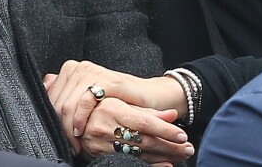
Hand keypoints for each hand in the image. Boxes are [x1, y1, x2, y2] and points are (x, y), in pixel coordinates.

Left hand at [45, 60, 191, 160]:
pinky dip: (81, 120)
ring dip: (69, 129)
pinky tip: (82, 132)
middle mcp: (79, 67)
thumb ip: (66, 90)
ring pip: (68, 104)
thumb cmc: (115, 99)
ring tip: (75, 143)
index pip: (50, 96)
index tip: (57, 135)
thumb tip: (45, 84)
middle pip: (56, 102)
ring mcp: (93, 71)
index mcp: (71, 69)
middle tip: (67, 144)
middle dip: (59, 127)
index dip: (50, 119)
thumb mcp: (86, 95)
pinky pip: (85, 101)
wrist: (146, 98)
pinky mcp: (107, 80)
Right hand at [79, 98, 193, 163]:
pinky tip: (165, 165)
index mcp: (112, 108)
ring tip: (181, 155)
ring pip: (139, 153)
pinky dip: (150, 165)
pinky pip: (128, 163)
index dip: (164, 129)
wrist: (73, 119)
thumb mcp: (121, 102)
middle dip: (169, 145)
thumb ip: (146, 110)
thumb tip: (172, 114)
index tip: (181, 134)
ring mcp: (103, 144)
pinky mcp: (100, 156)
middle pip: (143, 140)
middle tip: (187, 147)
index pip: (143, 121)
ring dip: (163, 156)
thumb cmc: (99, 107)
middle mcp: (106, 127)